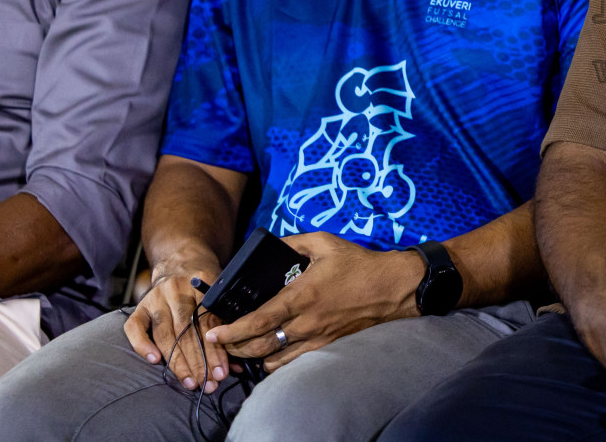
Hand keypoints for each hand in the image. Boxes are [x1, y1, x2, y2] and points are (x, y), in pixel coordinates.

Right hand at [122, 262, 227, 392]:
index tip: (222, 372)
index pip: (208, 322)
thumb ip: (227, 325)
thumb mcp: (220, 294)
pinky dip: (143, 345)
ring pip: (165, 334)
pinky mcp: (139, 306)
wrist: (180, 260)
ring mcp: (155, 297)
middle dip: (199, 362)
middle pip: (187, 331)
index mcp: (203, 282)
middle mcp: (177, 289)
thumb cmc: (206, 284)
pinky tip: (155, 361)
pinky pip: (135, 328)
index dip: (215, 350)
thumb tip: (238, 365)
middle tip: (208, 384)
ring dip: (178, 362)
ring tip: (190, 382)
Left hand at [203, 232, 419, 371]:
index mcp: (301, 296)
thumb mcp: (324, 243)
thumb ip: (293, 242)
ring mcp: (316, 338)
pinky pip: (292, 362)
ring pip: (273, 359)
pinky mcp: (326, 346)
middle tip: (221, 341)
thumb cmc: (359, 264)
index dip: (232, 330)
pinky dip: (275, 361)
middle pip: (259, 346)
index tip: (214, 332)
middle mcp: (305, 322)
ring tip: (243, 347)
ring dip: (253, 356)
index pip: (258, 320)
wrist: (392, 287)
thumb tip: (271, 244)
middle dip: (234, 347)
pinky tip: (270, 351)